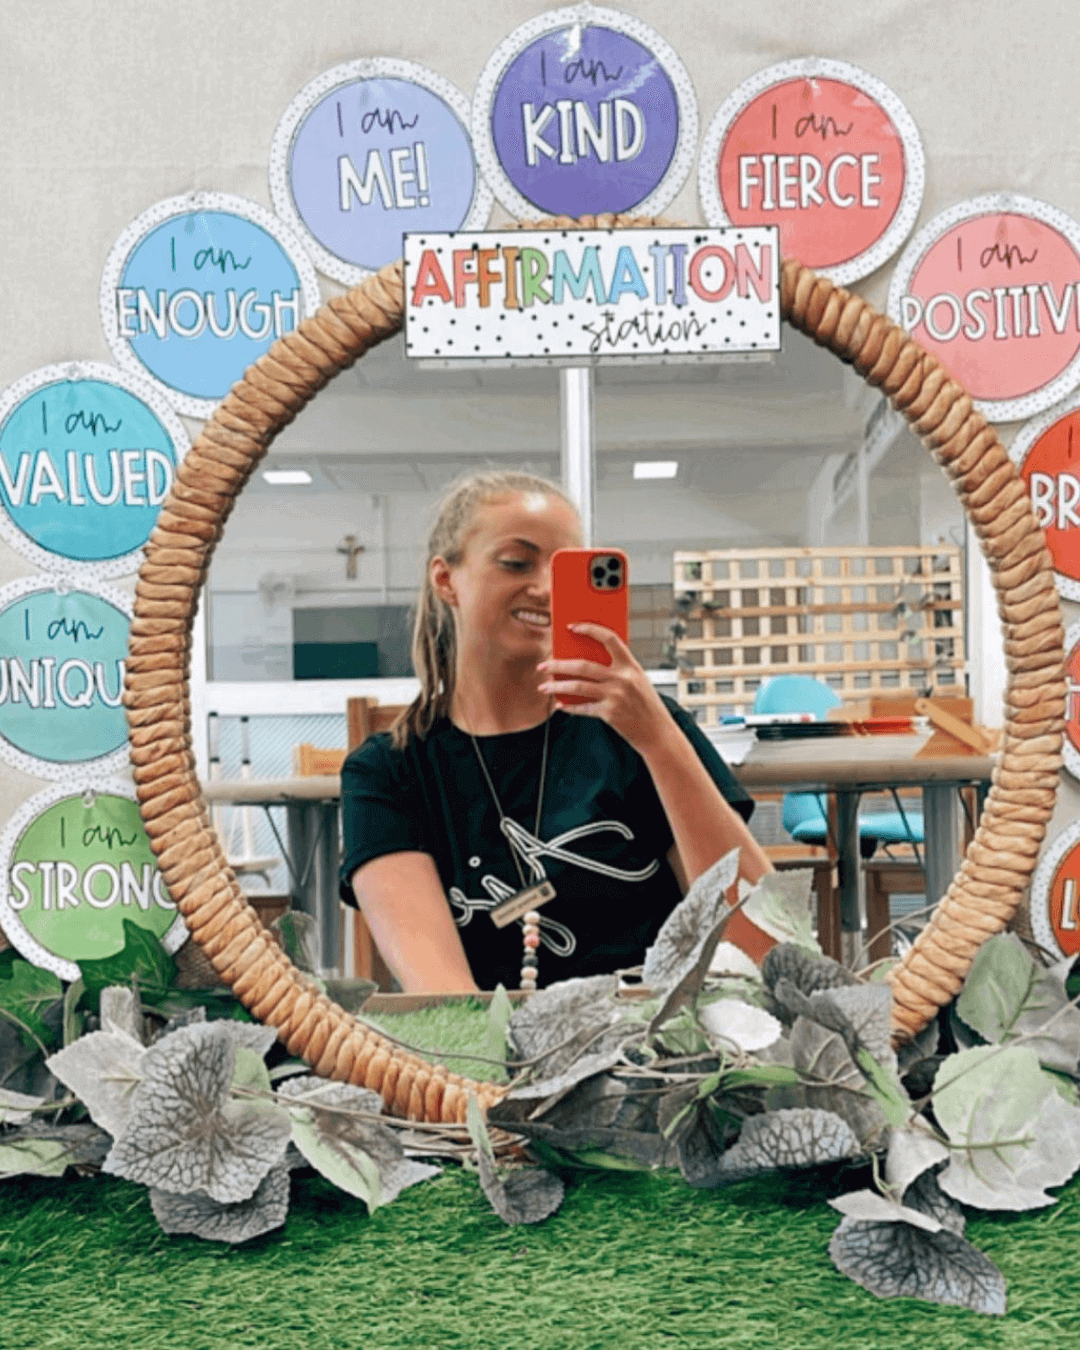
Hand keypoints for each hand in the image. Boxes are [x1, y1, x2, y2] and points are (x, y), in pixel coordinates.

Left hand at [537, 623, 669, 754]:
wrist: (658, 733)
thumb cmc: (648, 706)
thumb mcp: (639, 681)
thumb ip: (619, 670)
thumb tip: (588, 662)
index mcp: (631, 666)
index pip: (609, 639)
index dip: (590, 629)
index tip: (572, 627)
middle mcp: (622, 679)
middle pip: (582, 665)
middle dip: (557, 665)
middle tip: (543, 665)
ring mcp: (615, 696)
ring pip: (577, 686)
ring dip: (556, 686)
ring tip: (544, 687)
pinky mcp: (609, 713)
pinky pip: (582, 708)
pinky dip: (569, 707)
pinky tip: (560, 706)